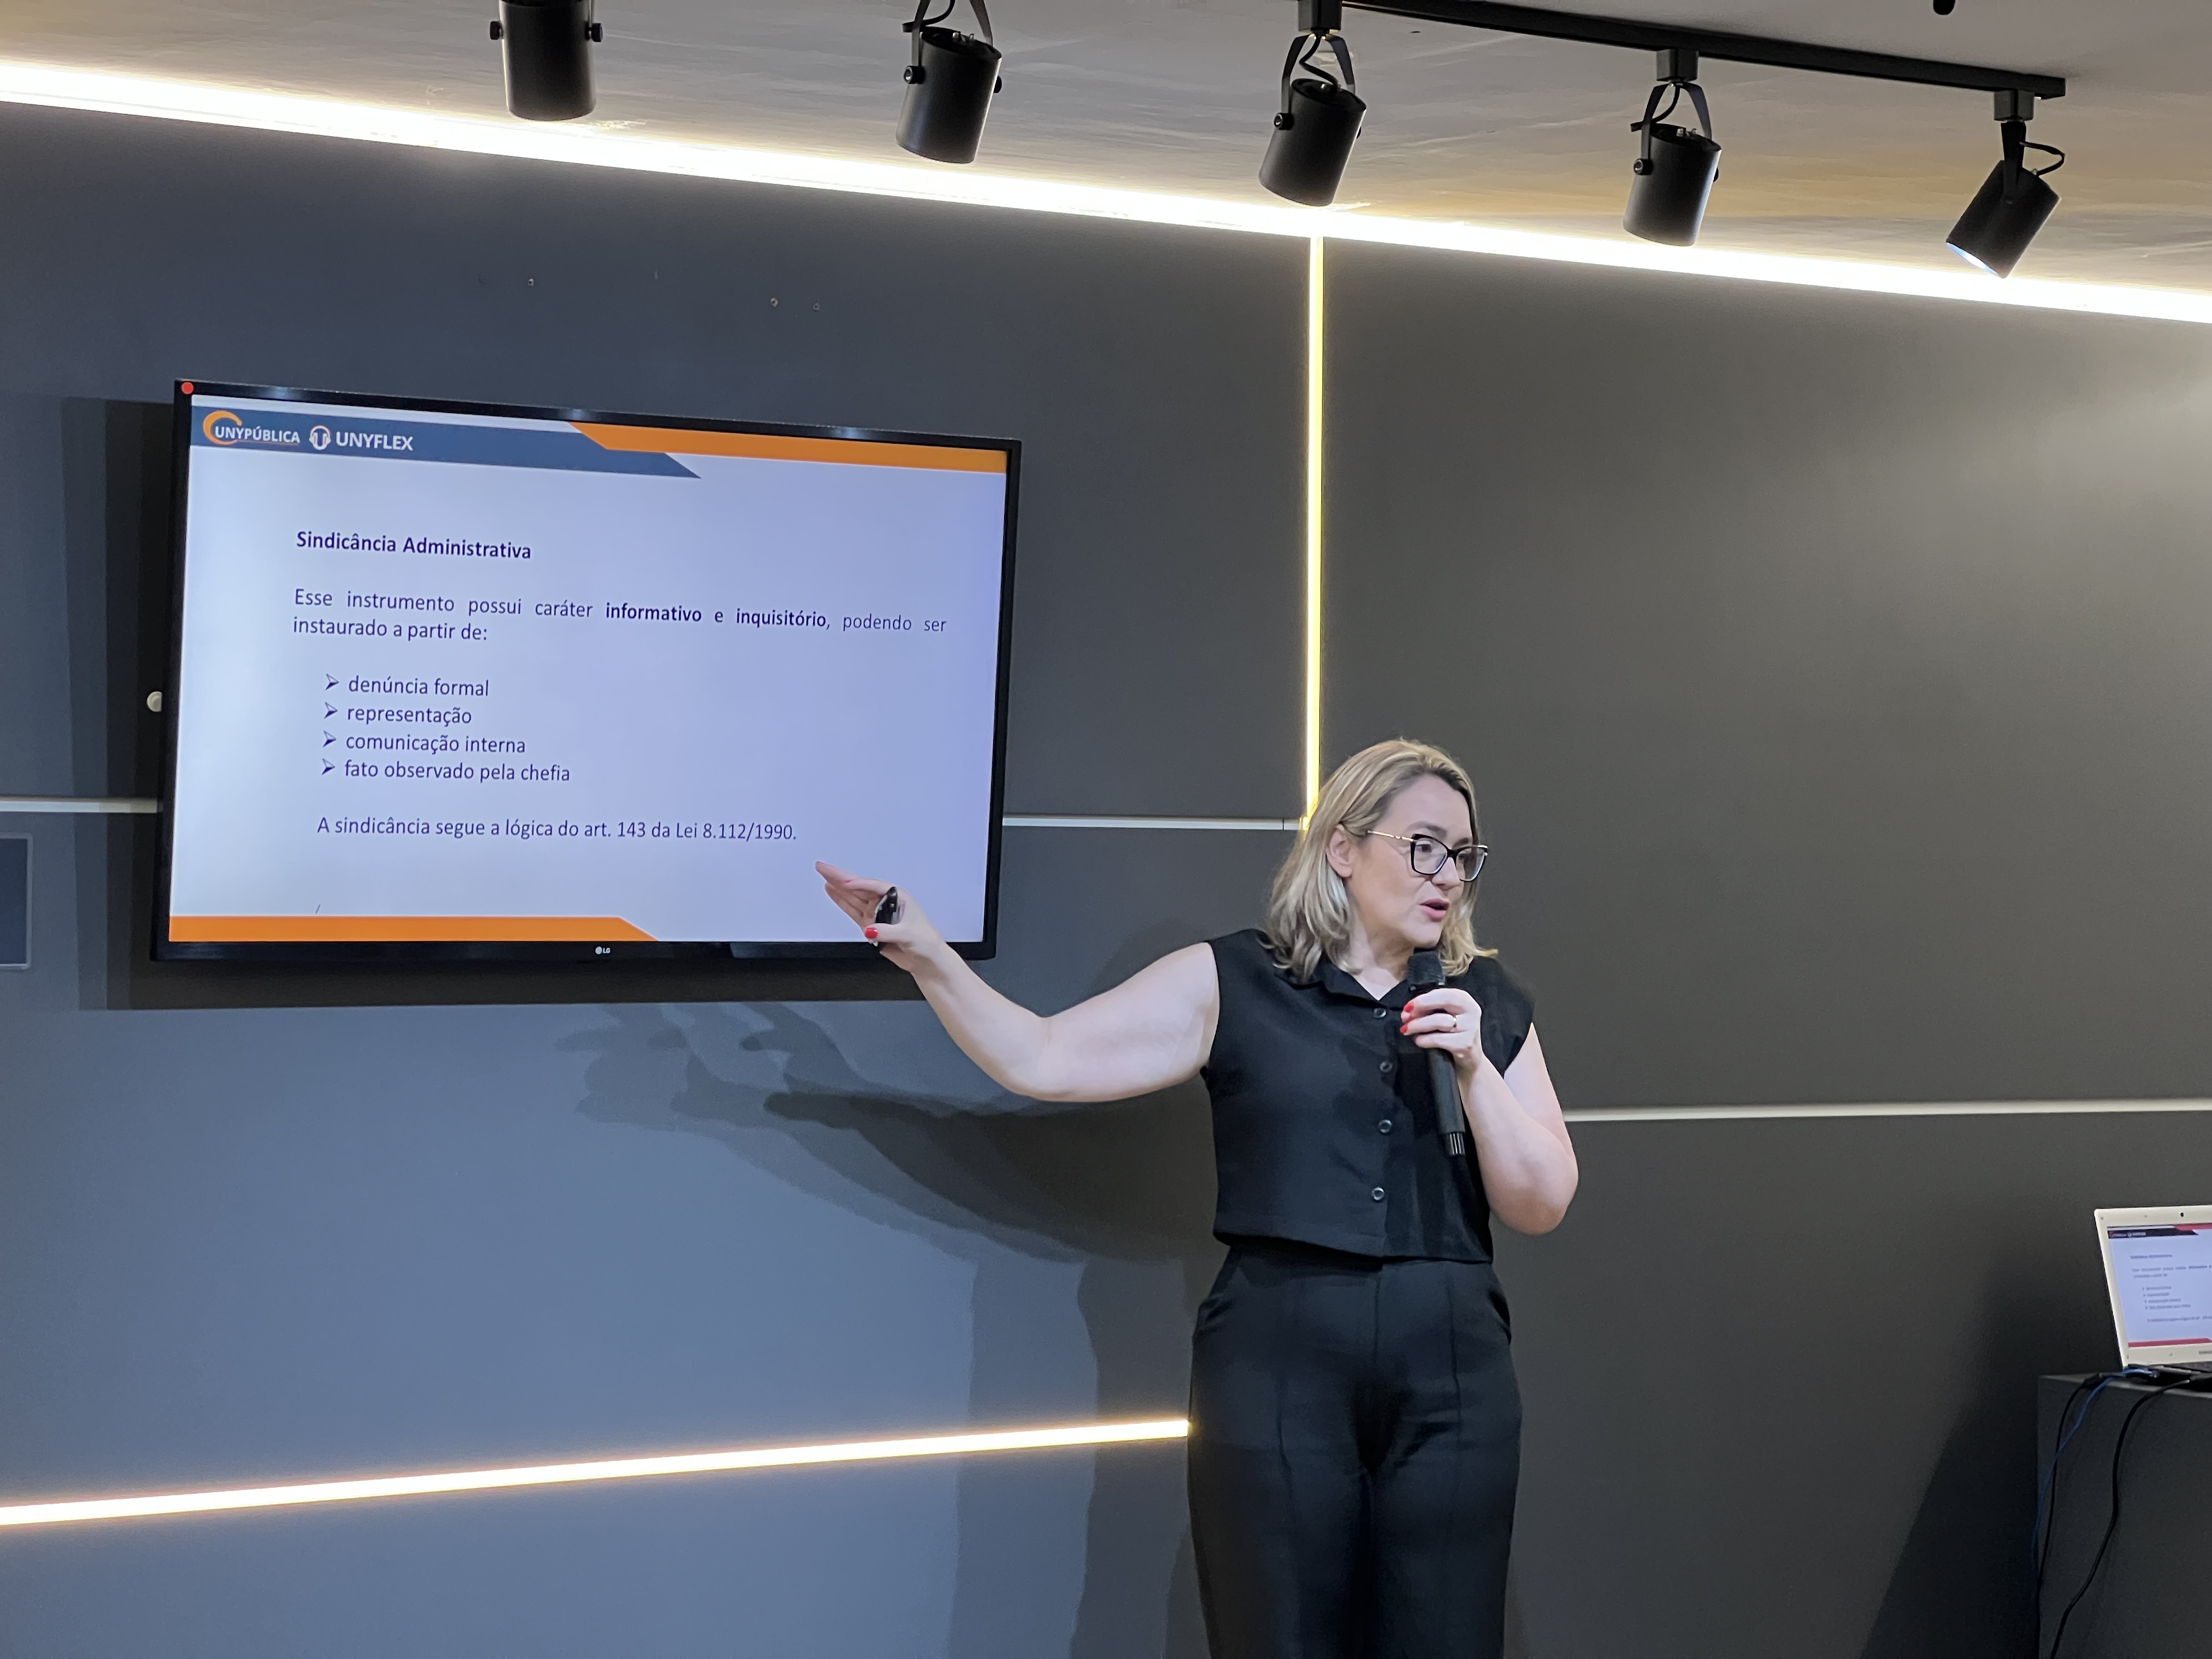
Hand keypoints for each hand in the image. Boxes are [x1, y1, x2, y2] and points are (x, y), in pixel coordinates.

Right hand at [815, 862, 947, 974]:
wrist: (926, 959)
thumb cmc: (925, 941)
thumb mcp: (908, 935)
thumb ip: (888, 932)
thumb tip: (870, 930)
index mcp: (897, 897)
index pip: (874, 887)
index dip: (858, 884)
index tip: (845, 883)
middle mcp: (885, 902)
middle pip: (858, 887)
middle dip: (840, 877)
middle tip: (823, 867)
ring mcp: (876, 913)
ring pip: (853, 897)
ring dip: (838, 887)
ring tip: (824, 875)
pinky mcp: (870, 925)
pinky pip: (853, 910)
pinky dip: (842, 901)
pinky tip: (832, 892)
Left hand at [1400, 988, 1485, 1077]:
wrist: (1470, 1058)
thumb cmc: (1453, 1034)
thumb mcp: (1445, 1016)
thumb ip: (1429, 1010)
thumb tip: (1407, 1012)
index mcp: (1465, 1000)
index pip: (1443, 993)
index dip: (1423, 998)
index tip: (1408, 1006)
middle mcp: (1471, 1011)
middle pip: (1444, 1001)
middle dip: (1421, 1007)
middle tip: (1405, 1016)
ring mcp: (1470, 1028)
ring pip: (1439, 1021)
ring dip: (1418, 1024)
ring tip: (1407, 1029)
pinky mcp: (1465, 1044)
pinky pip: (1438, 1039)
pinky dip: (1424, 1039)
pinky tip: (1418, 1040)